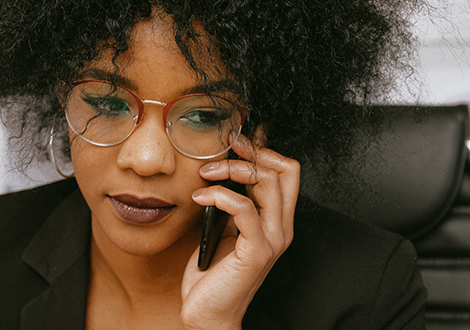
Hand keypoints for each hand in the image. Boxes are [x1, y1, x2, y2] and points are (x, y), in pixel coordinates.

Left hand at [179, 126, 300, 329]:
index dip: (263, 150)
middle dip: (251, 152)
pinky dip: (219, 195)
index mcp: (276, 220)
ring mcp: (272, 240)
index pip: (286, 171)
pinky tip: (199, 198)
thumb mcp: (223, 228)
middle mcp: (281, 227)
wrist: (208, 312)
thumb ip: (231, 203)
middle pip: (284, 170)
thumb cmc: (212, 273)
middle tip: (222, 149)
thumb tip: (222, 169)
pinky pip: (244, 209)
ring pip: (267, 183)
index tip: (235, 141)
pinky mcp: (257, 252)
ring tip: (205, 173)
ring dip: (232, 170)